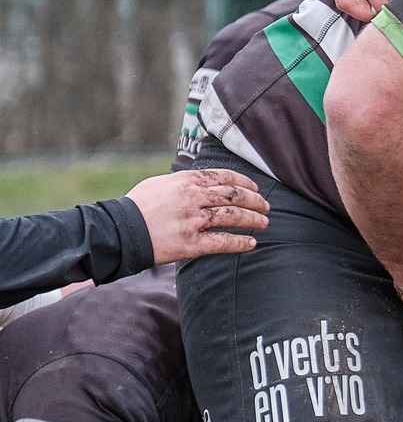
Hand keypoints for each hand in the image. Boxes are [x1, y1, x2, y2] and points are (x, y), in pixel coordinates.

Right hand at [125, 169, 269, 262]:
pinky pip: (223, 242)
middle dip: (255, 201)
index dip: (245, 183)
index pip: (225, 177)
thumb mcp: (161, 183)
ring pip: (233, 217)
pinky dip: (240, 242)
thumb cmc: (136, 207)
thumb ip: (185, 181)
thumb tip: (205, 181)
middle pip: (235, 196)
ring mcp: (193, 221)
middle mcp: (193, 198)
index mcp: (187, 181)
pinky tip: (251, 243)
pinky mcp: (190, 243)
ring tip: (263, 223)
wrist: (117, 231)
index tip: (255, 189)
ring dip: (253, 220)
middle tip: (265, 207)